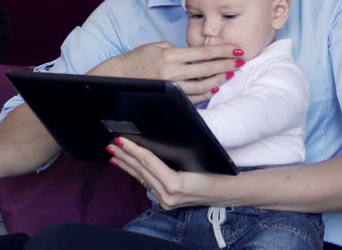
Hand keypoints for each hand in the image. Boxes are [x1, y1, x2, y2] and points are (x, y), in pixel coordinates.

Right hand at [90, 42, 243, 104]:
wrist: (118, 78)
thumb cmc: (136, 60)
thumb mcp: (154, 46)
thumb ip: (175, 49)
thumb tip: (191, 54)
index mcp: (170, 55)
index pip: (203, 52)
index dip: (222, 50)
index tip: (236, 49)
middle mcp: (173, 72)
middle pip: (207, 68)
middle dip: (226, 64)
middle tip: (240, 61)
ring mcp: (172, 87)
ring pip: (203, 85)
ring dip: (219, 79)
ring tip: (230, 74)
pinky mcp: (170, 98)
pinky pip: (192, 97)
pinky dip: (205, 93)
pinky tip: (214, 88)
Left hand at [106, 136, 220, 209]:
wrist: (231, 191)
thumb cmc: (218, 169)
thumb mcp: (199, 157)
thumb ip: (174, 153)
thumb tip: (152, 138)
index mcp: (176, 185)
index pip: (149, 163)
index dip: (133, 149)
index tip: (120, 140)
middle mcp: (169, 196)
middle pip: (142, 171)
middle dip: (125, 156)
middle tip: (110, 143)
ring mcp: (167, 201)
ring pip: (142, 178)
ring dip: (127, 164)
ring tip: (113, 153)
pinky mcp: (167, 202)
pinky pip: (148, 184)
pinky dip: (137, 173)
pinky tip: (128, 166)